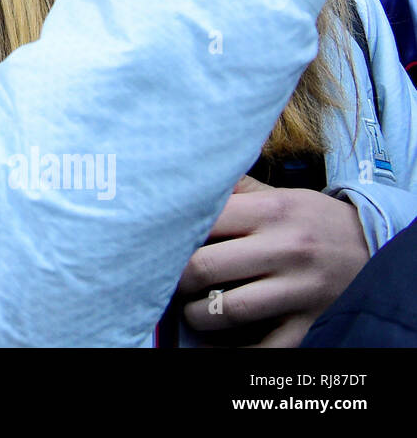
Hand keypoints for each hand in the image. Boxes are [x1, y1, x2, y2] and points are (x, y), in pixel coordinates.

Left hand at [176, 177, 368, 346]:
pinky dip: (232, 351)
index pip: (203, 222)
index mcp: (270, 211)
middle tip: (168, 280)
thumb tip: (184, 182)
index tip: (160, 243)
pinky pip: (263, 347)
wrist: (374, 249)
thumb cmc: (311, 221)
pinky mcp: (309, 323)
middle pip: (204, 268)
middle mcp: (284, 249)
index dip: (173, 235)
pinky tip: (217, 343)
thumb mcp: (279, 195)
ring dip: (197, 315)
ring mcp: (298, 290)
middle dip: (176, 278)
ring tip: (192, 310)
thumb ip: (234, 192)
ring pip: (225, 310)